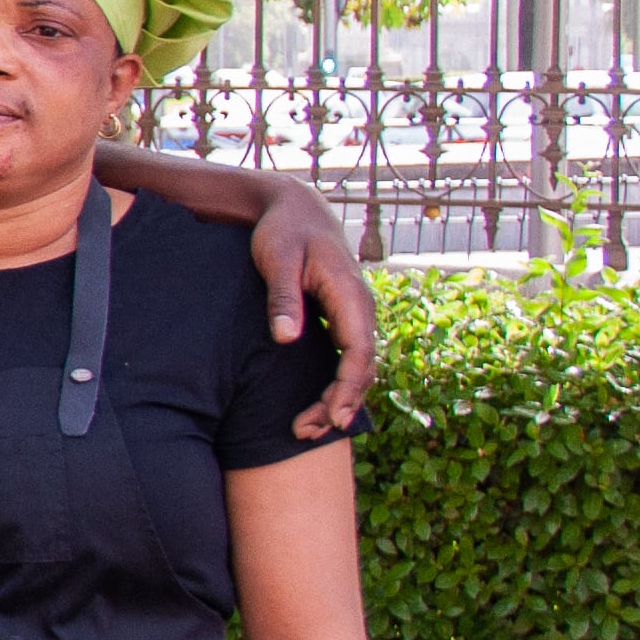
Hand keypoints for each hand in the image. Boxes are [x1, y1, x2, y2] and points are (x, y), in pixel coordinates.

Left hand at [245, 181, 379, 438]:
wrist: (296, 207)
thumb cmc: (284, 232)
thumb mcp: (278, 260)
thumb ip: (283, 298)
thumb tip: (286, 339)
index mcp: (351, 296)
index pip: (358, 354)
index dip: (346, 389)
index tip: (329, 417)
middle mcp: (361, 309)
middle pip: (361, 369)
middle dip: (339, 404)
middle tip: (305, 432)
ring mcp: (354, 314)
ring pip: (356, 368)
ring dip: (337, 399)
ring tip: (305, 428)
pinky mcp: (342, 317)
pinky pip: (348, 358)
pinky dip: (335, 384)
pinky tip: (315, 404)